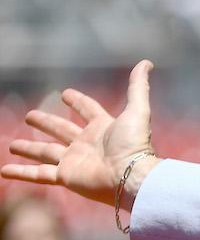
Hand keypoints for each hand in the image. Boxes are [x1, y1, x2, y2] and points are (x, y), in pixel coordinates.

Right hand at [3, 60, 156, 204]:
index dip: (78, 102)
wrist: (131, 177)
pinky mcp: (65, 176)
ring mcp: (74, 161)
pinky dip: (21, 173)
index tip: (66, 94)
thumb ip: (138, 87)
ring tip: (13, 146)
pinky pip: (38, 174)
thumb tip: (146, 63)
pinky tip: (4, 171)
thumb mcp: (137, 111)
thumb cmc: (134, 145)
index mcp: (103, 127)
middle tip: (30, 116)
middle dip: (46, 123)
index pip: (88, 110)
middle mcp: (87, 144)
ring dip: (29, 149)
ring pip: (46, 152)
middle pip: (61, 130)